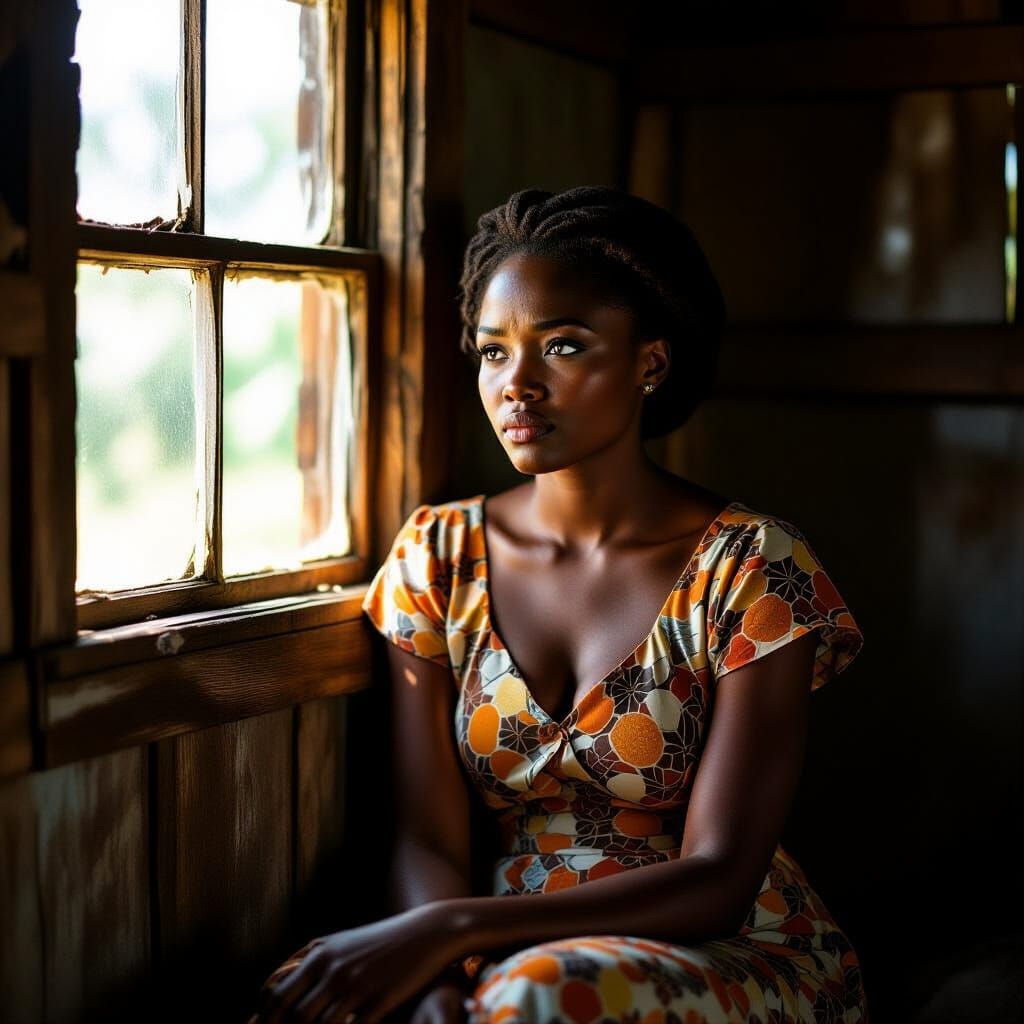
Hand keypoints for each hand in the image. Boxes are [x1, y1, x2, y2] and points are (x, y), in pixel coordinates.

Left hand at [252, 906, 462, 1023]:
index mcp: (320, 955)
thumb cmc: (381, 941)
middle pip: (292, 1015)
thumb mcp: (342, 944)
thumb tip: (280, 987)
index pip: (275, 994)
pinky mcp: (380, 1000)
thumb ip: (313, 962)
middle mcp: (333, 969)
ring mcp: (357, 985)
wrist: (427, 932)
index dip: (263, 1019)